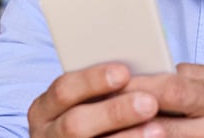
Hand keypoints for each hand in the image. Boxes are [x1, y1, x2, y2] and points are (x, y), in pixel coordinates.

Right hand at [27, 62, 162, 136]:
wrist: (83, 137)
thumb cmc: (89, 116)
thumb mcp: (81, 100)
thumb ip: (101, 87)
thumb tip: (132, 71)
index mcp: (45, 108)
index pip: (64, 89)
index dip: (93, 80)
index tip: (124, 72)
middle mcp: (47, 133)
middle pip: (75, 123)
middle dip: (114, 112)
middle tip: (149, 102)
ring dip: (128, 137)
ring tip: (158, 129)